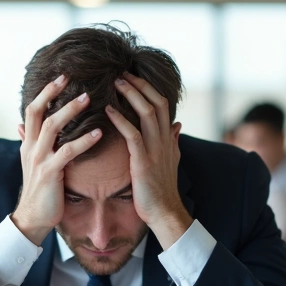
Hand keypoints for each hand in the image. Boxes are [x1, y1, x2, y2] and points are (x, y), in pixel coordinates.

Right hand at [11, 75, 103, 244]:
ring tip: (89, 98)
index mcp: (28, 143)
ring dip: (70, 111)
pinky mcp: (49, 173)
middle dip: (52, 93)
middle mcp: (30, 147)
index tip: (61, 77)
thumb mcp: (31, 162)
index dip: (45, 92)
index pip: (33, 110)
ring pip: (52, 127)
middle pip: (38, 112)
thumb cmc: (39, 190)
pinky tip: (99, 132)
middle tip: (70, 77)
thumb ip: (28, 142)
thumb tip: (21, 125)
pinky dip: (83, 140)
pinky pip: (67, 152)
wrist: (33, 218)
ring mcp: (39, 159)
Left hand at [106, 73, 191, 247]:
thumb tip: (177, 124)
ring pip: (147, 113)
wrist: (165, 212)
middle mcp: (165, 139)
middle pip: (156, 102)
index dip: (148, 88)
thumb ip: (172, 140)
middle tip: (121, 72)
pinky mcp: (144, 162)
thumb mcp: (171, 159)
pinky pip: (133, 135)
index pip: (162, 104)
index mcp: (169, 138)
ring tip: (115, 83)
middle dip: (139, 85)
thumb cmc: (162, 188)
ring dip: (131, 95)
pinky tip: (108, 110)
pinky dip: (120, 120)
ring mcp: (156, 150)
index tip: (132, 76)